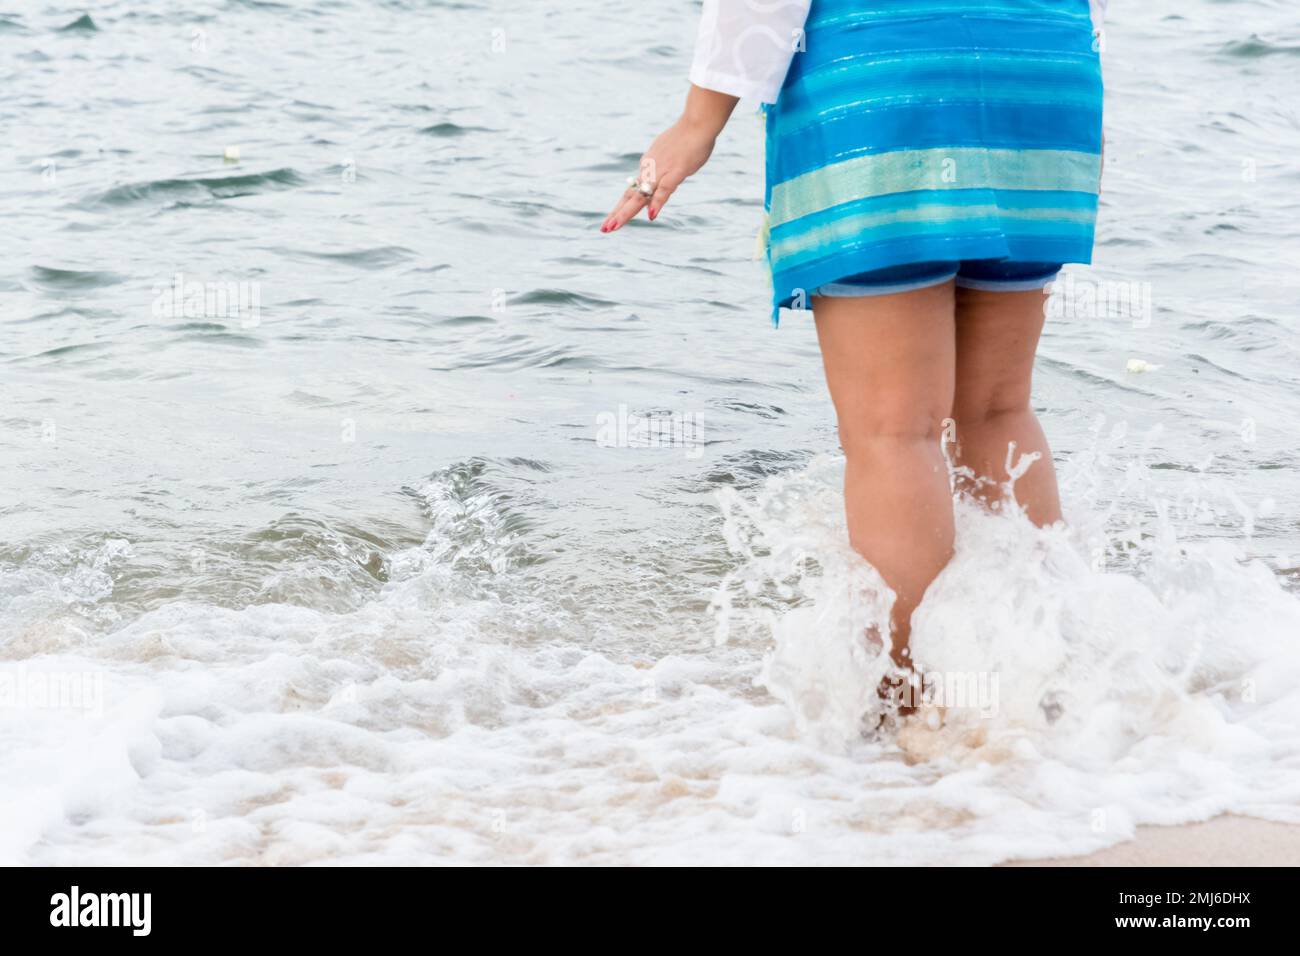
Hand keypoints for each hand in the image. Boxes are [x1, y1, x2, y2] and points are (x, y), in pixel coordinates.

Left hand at [600, 116, 718, 231]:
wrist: (698, 123)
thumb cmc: (688, 140)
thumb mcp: (670, 161)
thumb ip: (662, 179)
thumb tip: (654, 198)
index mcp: (648, 167)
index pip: (632, 191)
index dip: (621, 207)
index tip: (611, 220)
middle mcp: (649, 170)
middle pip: (631, 196)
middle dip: (616, 214)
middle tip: (604, 229)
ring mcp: (661, 171)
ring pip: (641, 196)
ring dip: (626, 213)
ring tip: (614, 226)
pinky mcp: (676, 171)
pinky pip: (665, 190)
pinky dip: (657, 203)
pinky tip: (651, 216)